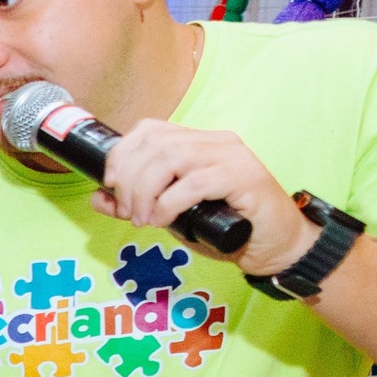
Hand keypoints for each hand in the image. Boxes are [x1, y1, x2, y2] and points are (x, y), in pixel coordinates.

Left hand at [91, 120, 320, 279]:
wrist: (277, 247)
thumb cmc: (228, 231)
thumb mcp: (174, 217)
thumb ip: (138, 204)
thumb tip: (99, 197)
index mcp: (198, 142)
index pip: (150, 129)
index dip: (123, 153)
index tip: (111, 184)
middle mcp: (215, 141)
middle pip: (155, 144)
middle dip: (131, 180)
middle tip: (130, 213)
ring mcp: (231, 156)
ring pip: (171, 159)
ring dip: (147, 192)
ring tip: (145, 219)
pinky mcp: (244, 177)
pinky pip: (195, 183)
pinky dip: (169, 203)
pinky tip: (163, 220)